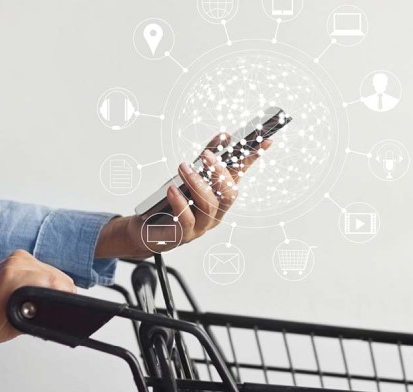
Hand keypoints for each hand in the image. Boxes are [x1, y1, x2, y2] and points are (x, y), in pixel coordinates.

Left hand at [95, 134, 271, 258]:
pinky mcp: (184, 235)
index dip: (251, 159)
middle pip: (228, 194)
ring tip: (183, 168)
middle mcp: (216, 212)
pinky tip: (172, 190)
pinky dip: (180, 203)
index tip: (264, 141)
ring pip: (209, 205)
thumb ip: (205, 159)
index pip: (238, 175)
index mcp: (220, 197)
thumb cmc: (171, 204)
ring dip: (196, 183)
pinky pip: (187, 219)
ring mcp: (202, 225)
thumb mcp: (189, 178)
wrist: (148, 231)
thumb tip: (223, 137)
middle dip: (219, 172)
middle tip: (206, 155)